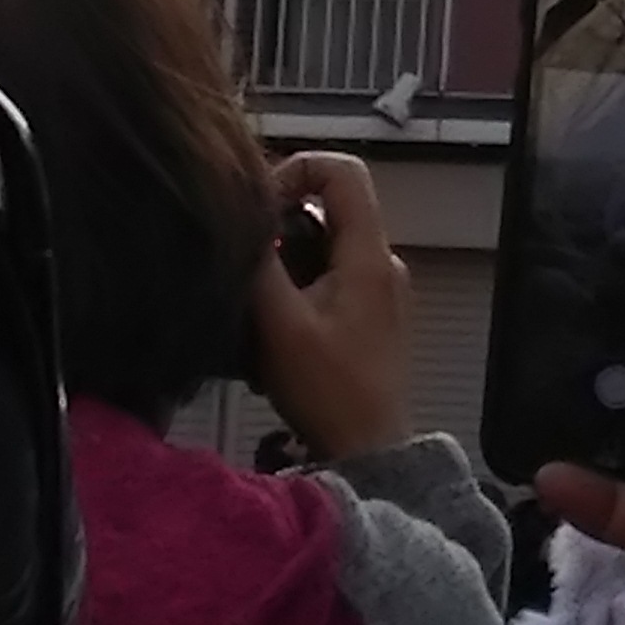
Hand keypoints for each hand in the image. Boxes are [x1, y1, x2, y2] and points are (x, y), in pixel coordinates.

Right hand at [246, 154, 412, 460]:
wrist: (368, 453)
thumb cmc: (329, 391)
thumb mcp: (278, 324)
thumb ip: (258, 263)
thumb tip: (240, 217)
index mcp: (369, 255)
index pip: (343, 171)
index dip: (296, 170)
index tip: (260, 208)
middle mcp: (383, 264)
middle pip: (328, 211)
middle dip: (279, 231)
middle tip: (247, 267)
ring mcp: (381, 292)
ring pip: (323, 249)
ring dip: (285, 268)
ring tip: (258, 310)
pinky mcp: (372, 318)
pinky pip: (330, 281)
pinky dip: (299, 293)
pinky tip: (275, 335)